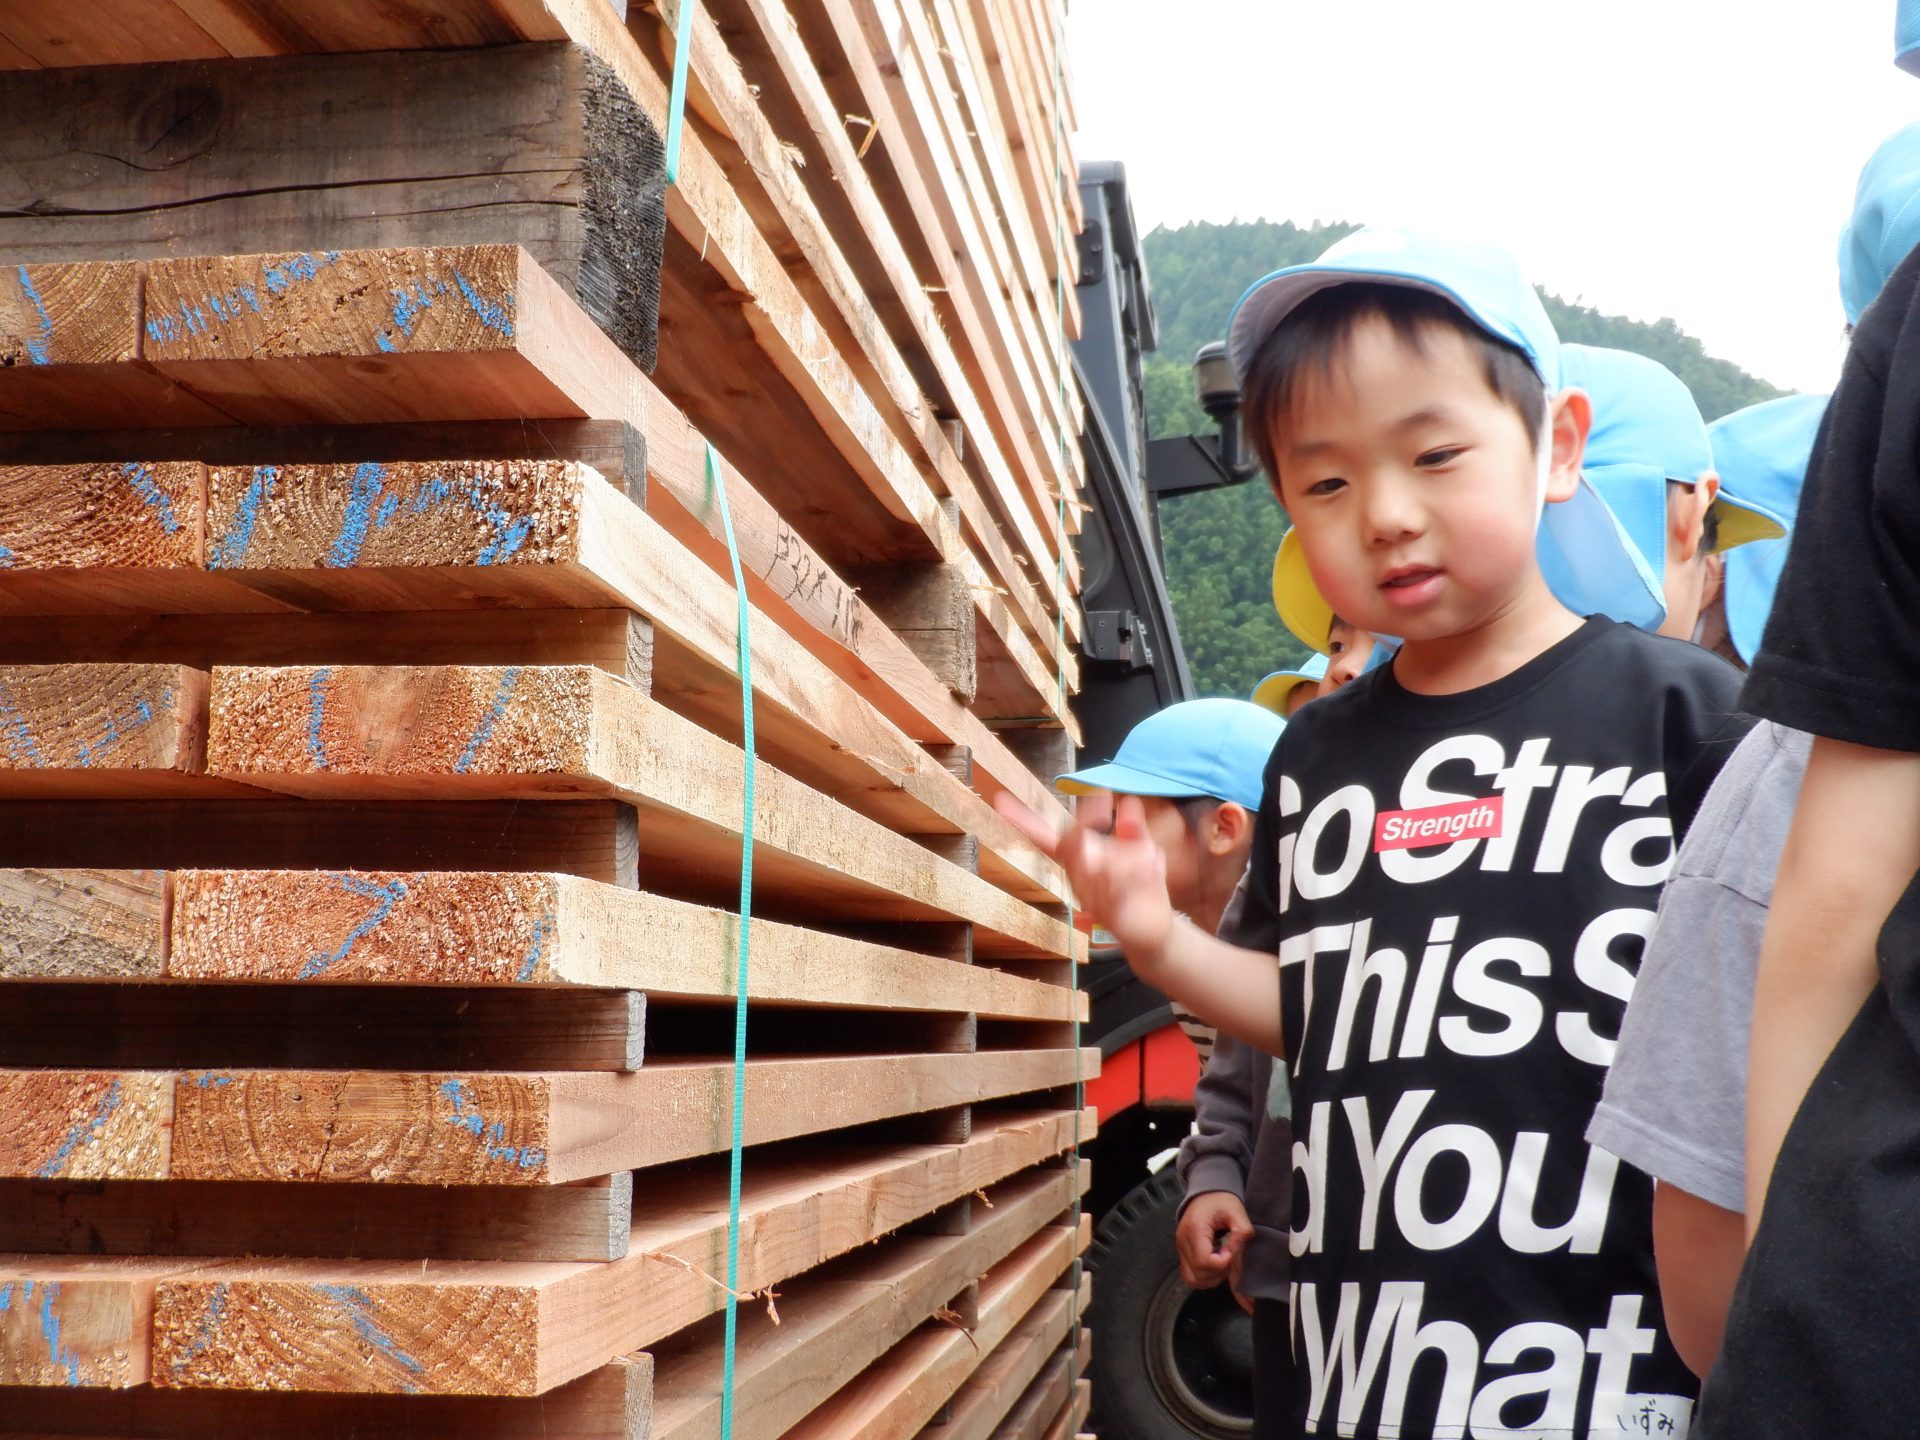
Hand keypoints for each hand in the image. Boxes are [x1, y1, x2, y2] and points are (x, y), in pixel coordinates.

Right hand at [993, 789, 1175, 966]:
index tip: (1001, 801)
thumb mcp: (1142, 852)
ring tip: (1147, 859)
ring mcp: (1093, 898)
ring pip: (1094, 867)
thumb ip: (1133, 830)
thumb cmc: (1141, 890)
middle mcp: (1079, 878)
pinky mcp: (1112, 915)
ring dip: (1122, 858)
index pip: (1044, 838)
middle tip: (1101, 814)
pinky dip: (1134, 875)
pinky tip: (1150, 868)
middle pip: (1068, 846)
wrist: (1153, 934)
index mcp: (1080, 860)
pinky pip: (1115, 891)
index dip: (1022, 821)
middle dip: (1082, 830)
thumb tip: (1128, 803)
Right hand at [1175, 1190, 1252, 1289]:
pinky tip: (1216, 1266)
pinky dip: (1204, 1277)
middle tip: (1229, 1259)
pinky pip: (1191, 1275)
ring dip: (1211, 1278)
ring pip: (1193, 1279)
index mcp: (1194, 1229)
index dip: (1222, 1263)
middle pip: (1198, 1274)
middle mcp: (1183, 1241)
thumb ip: (1242, 1232)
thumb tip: (1236, 1252)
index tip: (1231, 1252)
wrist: (1207, 1194)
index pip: (1204, 1261)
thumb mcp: (1237, 1211)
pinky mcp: (1183, 1253)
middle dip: (1218, 1273)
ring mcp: (1181, 1249)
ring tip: (1223, 1264)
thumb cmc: (1221, 1201)